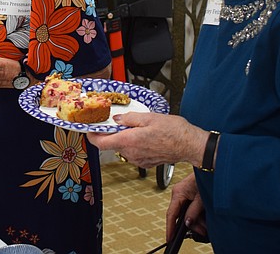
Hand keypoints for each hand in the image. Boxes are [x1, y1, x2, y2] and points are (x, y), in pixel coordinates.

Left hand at [86, 112, 208, 167]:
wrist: (189, 145)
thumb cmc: (174, 131)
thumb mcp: (149, 117)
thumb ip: (129, 118)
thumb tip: (117, 119)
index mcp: (129, 141)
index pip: (100, 143)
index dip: (92, 136)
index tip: (90, 129)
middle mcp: (131, 153)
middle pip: (112, 144)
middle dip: (112, 133)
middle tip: (118, 122)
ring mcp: (138, 160)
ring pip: (123, 148)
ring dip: (125, 138)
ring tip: (137, 127)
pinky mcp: (145, 162)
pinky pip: (133, 152)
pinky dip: (134, 144)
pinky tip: (145, 136)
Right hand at [166, 174, 205, 240]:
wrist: (212, 168)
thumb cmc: (206, 178)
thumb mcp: (201, 199)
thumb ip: (193, 212)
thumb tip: (187, 223)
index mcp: (178, 193)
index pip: (172, 214)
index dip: (170, 228)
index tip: (170, 238)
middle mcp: (179, 193)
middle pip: (181, 215)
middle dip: (192, 224)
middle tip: (201, 230)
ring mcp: (184, 193)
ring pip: (187, 212)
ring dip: (196, 220)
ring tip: (206, 224)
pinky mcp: (190, 194)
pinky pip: (190, 207)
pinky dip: (197, 214)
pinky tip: (204, 217)